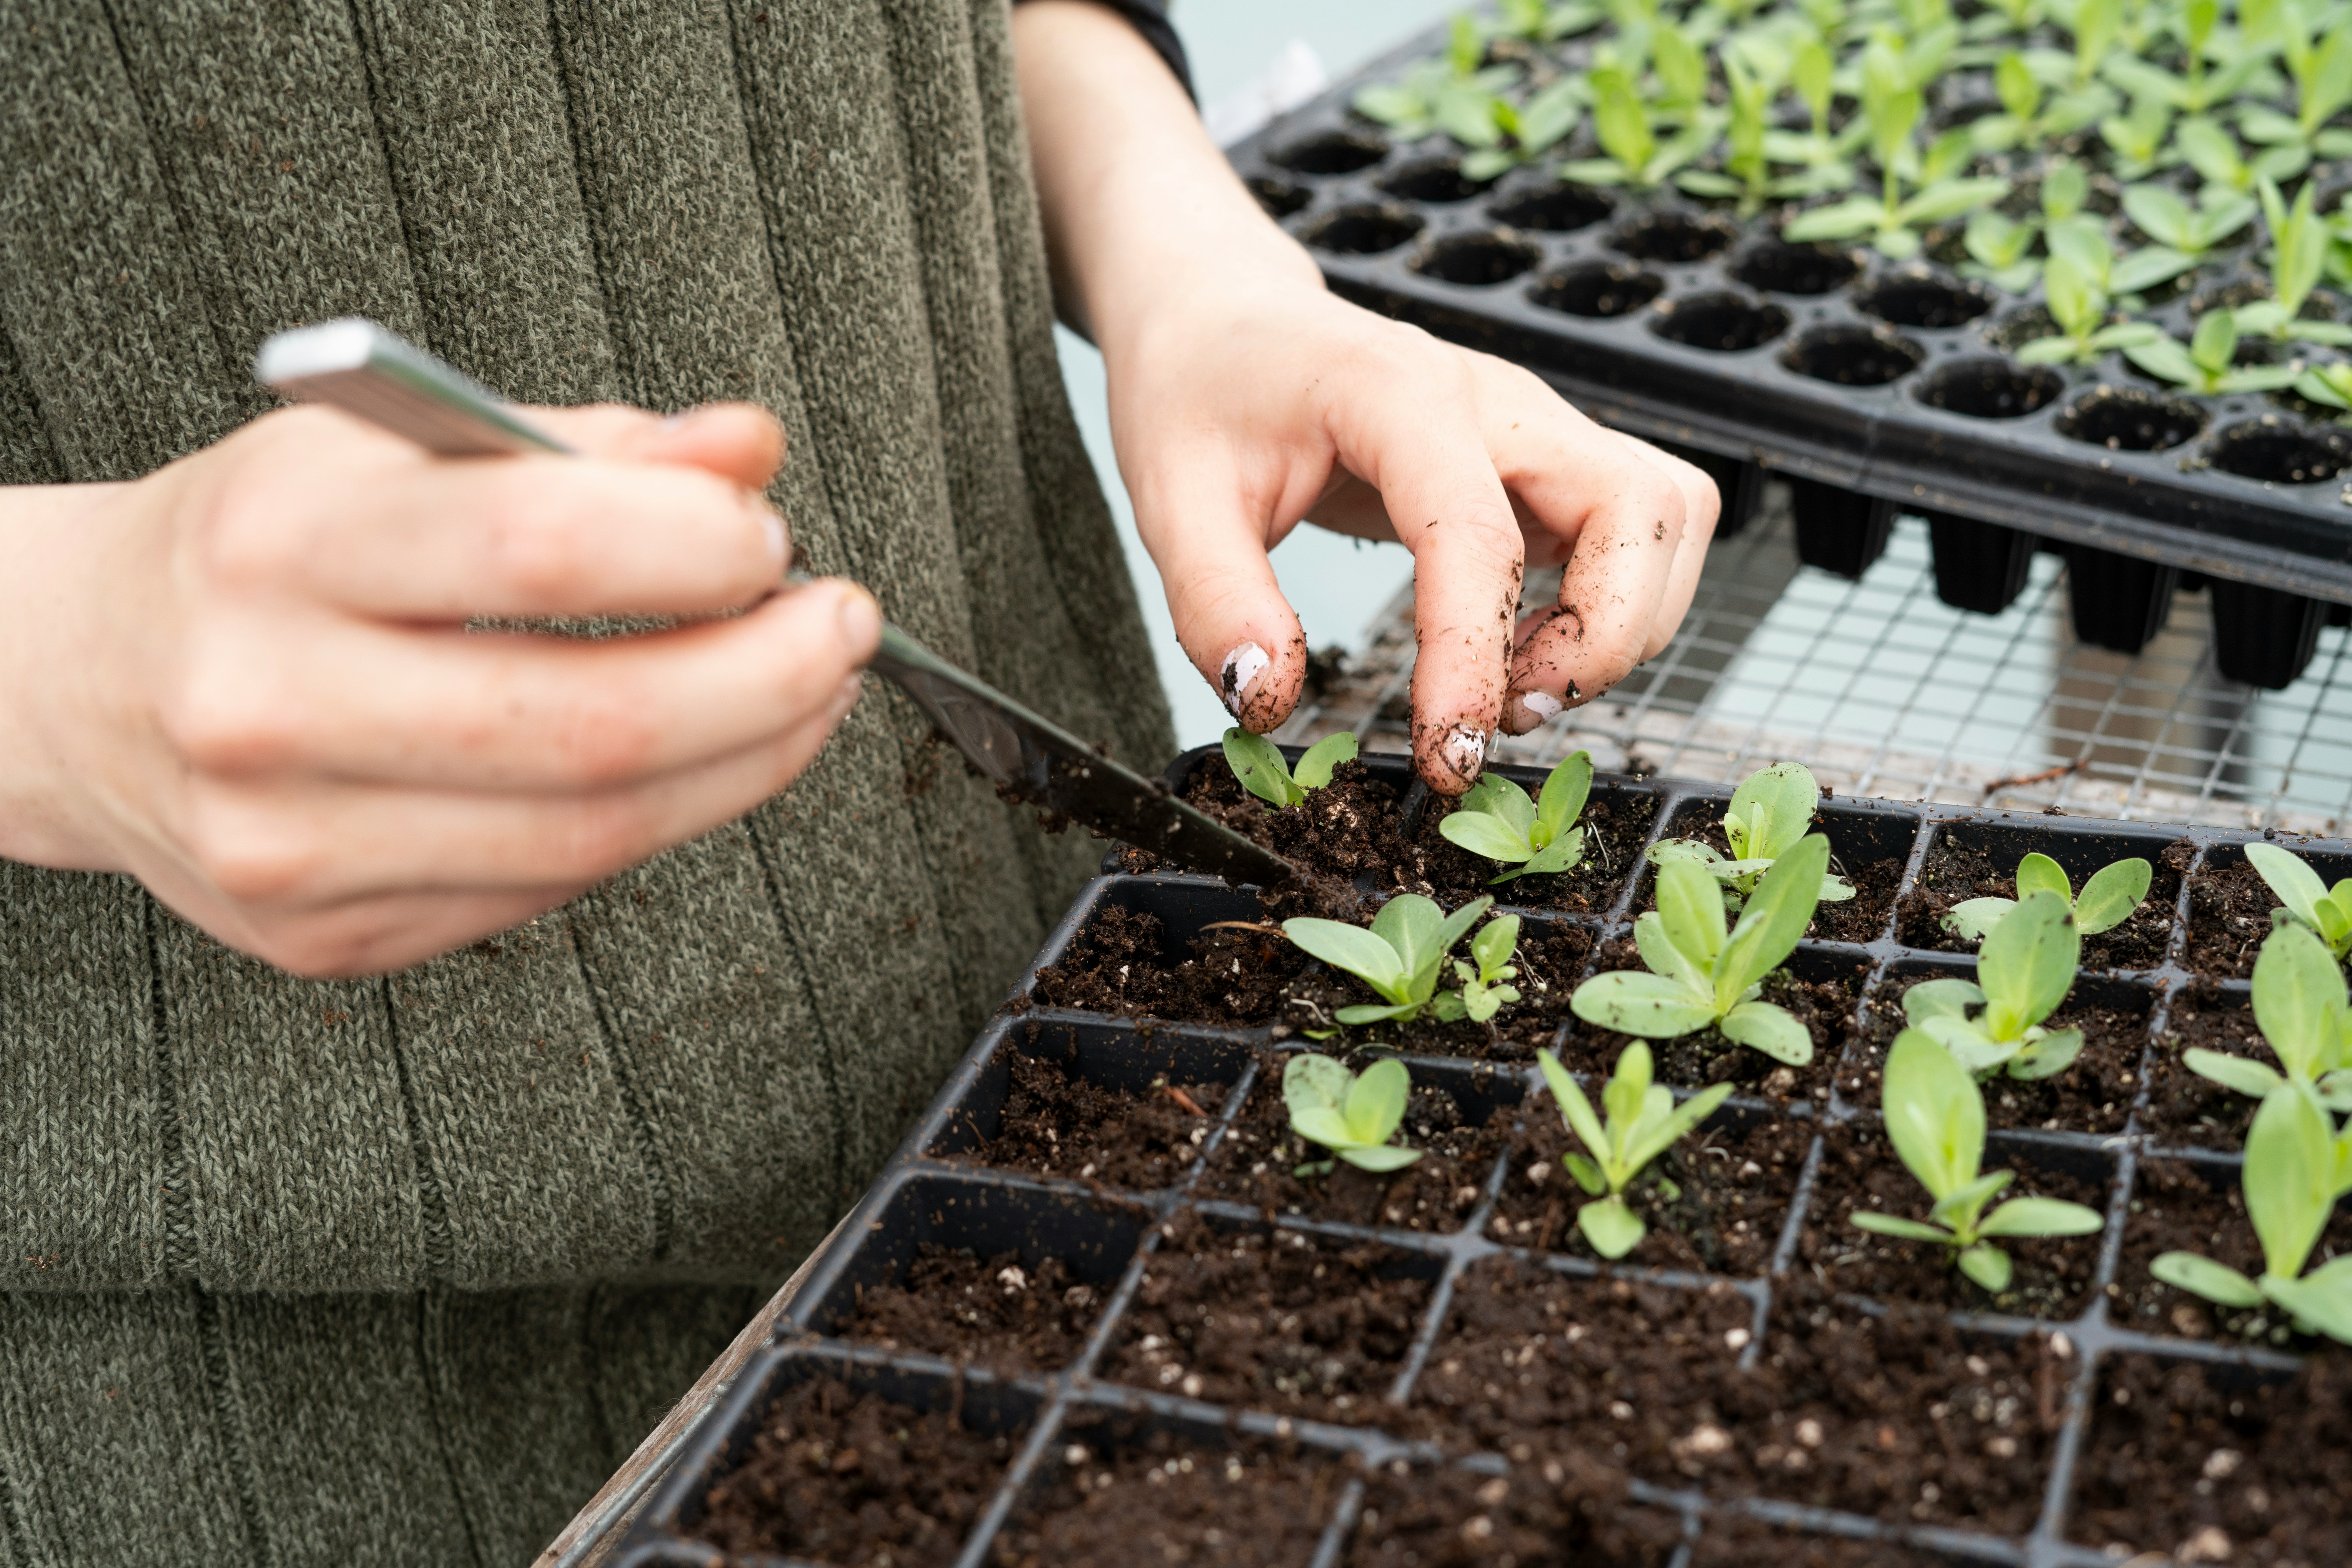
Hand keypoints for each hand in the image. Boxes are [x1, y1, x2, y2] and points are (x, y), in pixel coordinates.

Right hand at [0, 402, 878, 976]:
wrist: (75, 677)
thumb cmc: (260, 545)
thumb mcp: (401, 449)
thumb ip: (590, 446)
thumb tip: (751, 451)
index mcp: (283, 546)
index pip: (540, 545)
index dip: (698, 546)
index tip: (772, 535)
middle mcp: (270, 704)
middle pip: (594, 724)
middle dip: (767, 680)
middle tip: (842, 631)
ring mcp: (292, 845)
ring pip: (592, 835)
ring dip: (744, 764)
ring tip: (804, 697)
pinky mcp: (328, 937)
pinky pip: (547, 892)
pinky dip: (652, 825)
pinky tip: (693, 764)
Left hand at [1108, 279, 1715, 791]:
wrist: (1227, 323)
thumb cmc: (1200, 395)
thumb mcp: (1169, 495)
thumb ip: (1214, 602)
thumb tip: (1267, 700)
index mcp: (1398, 393)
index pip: (1476, 535)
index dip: (1473, 659)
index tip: (1446, 754)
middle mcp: (1498, 398)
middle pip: (1642, 506)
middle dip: (1606, 637)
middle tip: (1511, 714)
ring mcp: (1536, 425)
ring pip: (1667, 514)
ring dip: (1626, 623)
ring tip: (1520, 689)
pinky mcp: (1548, 461)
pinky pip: (1641, 529)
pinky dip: (1617, 605)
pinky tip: (1524, 651)